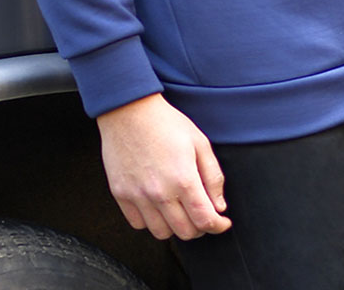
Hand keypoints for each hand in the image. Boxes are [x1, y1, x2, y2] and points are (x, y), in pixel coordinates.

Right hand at [97, 93, 231, 240]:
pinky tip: (157, 205)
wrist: (129, 110)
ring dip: (175, 227)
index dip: (218, 225)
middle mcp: (160, 193)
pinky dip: (151, 221)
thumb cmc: (166, 122)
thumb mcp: (199, 142)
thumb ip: (213, 176)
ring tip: (179, 210)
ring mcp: (138, 196)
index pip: (205, 220)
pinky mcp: (121, 194)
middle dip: (200, 227)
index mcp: (183, 179)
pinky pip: (138, 224)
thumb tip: (219, 206)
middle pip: (185, 232)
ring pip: (162, 233)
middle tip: (202, 214)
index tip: (222, 222)